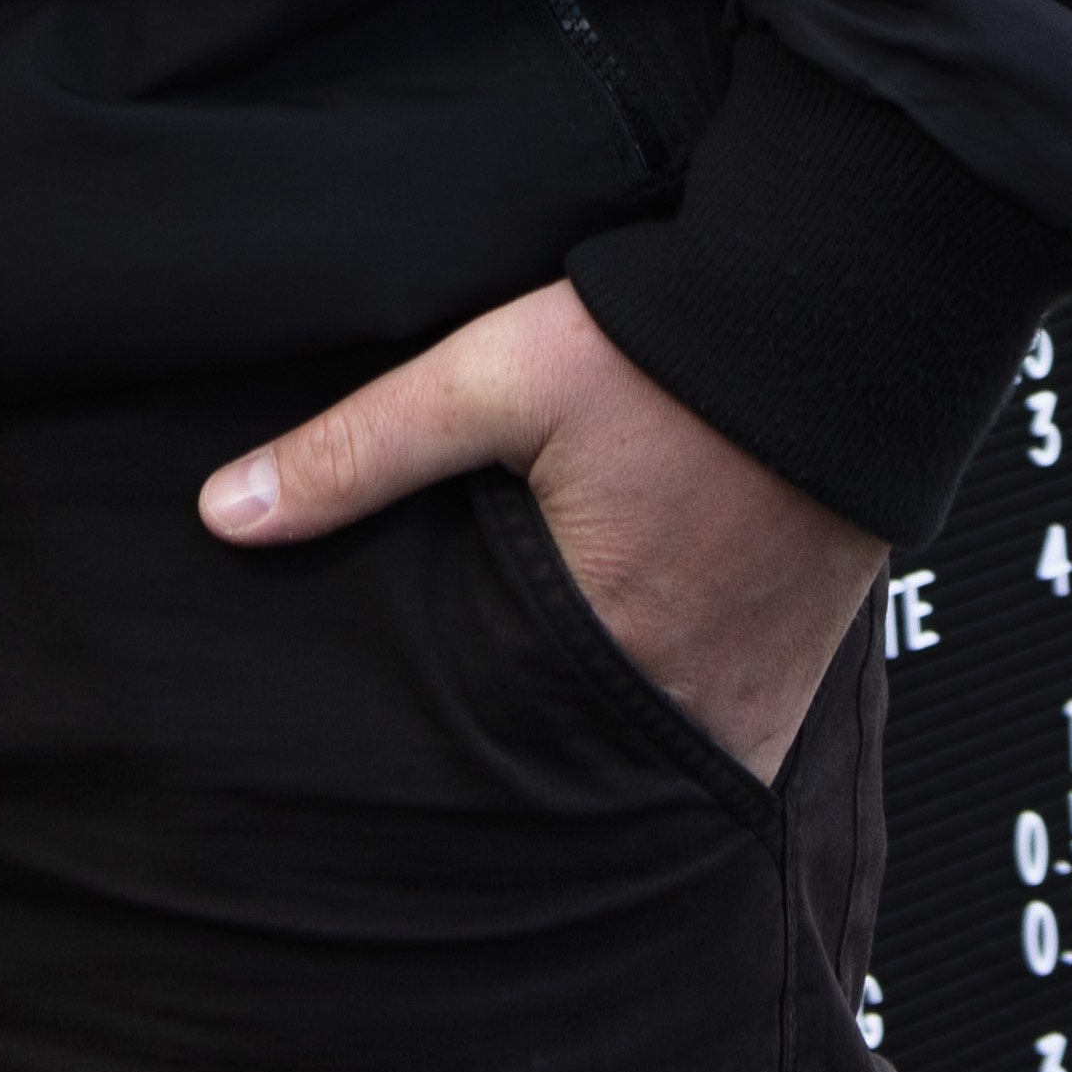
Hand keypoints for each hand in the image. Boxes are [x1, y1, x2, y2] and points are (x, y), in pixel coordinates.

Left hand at [199, 282, 882, 782]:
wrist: (845, 299)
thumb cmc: (671, 341)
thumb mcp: (494, 378)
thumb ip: (359, 448)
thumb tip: (225, 515)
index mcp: (611, 662)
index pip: (499, 765)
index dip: (447, 764)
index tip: (398, 762)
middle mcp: (700, 711)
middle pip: (577, 772)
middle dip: (520, 760)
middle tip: (462, 742)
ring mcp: (767, 699)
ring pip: (648, 753)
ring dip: (597, 732)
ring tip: (535, 710)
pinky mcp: (808, 666)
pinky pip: (718, 718)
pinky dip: (668, 698)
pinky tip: (629, 658)